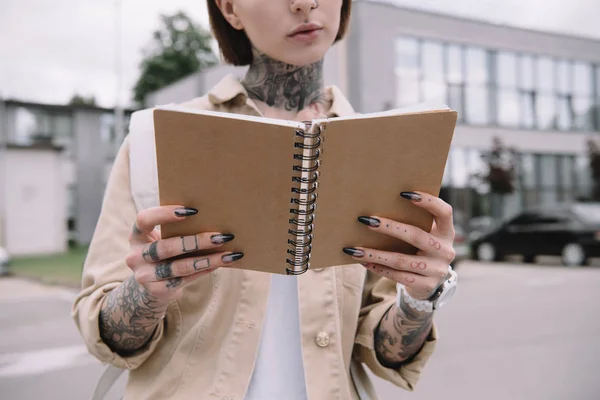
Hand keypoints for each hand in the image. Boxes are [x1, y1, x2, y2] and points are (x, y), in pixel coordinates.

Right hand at [126, 205, 242, 304]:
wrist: (151, 286)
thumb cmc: (164, 253)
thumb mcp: (162, 238)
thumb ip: (175, 229)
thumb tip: (213, 217)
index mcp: (136, 236)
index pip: (144, 220)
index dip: (164, 214)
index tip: (191, 210)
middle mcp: (136, 256)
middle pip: (167, 247)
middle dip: (197, 241)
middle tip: (221, 236)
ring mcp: (144, 275)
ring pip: (179, 266)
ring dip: (207, 260)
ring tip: (228, 254)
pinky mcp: (156, 290)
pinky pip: (184, 279)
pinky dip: (204, 271)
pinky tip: (220, 264)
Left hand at [342, 191, 454, 300]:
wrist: (430, 283)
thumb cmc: (421, 250)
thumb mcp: (425, 235)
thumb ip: (414, 222)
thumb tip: (378, 205)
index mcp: (447, 232)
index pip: (444, 212)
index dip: (428, 201)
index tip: (404, 193)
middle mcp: (445, 250)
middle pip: (416, 236)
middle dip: (389, 227)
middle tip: (366, 220)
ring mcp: (437, 270)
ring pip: (401, 260)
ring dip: (375, 254)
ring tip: (354, 249)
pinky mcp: (425, 285)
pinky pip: (397, 276)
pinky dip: (378, 268)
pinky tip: (363, 262)